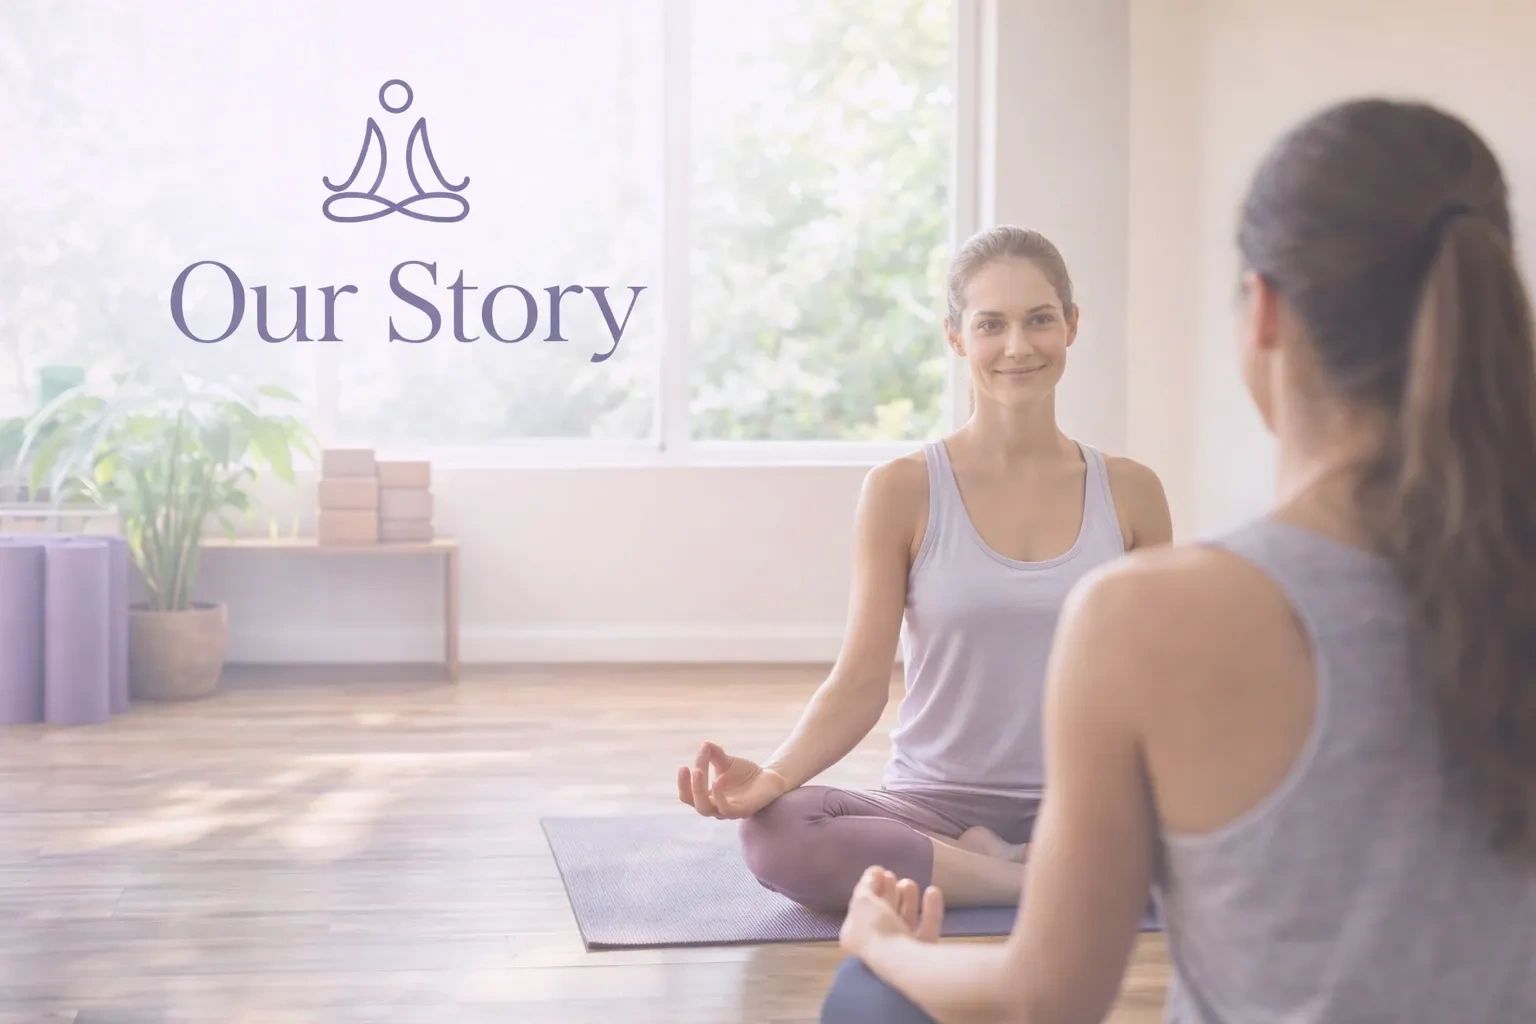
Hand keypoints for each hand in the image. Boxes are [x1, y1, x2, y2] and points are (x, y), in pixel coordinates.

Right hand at [675, 741, 790, 818]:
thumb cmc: (745, 773)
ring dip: (699, 790)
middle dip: (689, 786)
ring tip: (698, 771)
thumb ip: (714, 754)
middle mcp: (714, 807)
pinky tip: (717, 781)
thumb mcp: (726, 761)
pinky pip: (725, 809)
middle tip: (690, 768)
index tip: (685, 765)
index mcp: (707, 797)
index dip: (684, 781)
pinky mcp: (741, 811)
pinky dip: (719, 796)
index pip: (688, 793)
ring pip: (705, 809)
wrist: (769, 778)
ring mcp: (727, 811)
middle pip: (693, 803)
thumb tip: (704, 744)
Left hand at [839, 866, 944, 957]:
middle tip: (892, 875)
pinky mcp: (923, 954)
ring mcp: (900, 951)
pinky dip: (930, 909)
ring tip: (909, 882)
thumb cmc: (875, 930)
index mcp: (854, 936)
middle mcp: (876, 945)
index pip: (861, 909)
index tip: (879, 870)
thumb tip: (873, 872)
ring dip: (907, 898)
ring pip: (904, 920)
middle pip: (883, 914)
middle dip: (888, 892)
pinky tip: (933, 890)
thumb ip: (866, 885)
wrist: (902, 961)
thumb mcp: (862, 901)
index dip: (869, 888)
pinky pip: (927, 927)